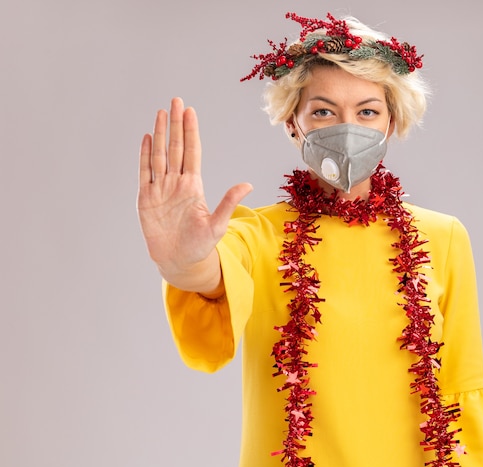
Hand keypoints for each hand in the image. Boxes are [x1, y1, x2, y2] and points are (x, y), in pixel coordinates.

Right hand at [137, 97, 252, 291]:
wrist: (179, 261)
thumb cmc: (200, 245)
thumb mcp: (217, 224)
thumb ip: (228, 202)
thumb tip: (248, 185)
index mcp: (193, 186)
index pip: (192, 152)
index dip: (190, 132)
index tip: (190, 112)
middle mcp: (177, 183)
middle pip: (175, 147)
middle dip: (175, 124)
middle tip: (176, 101)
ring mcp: (160, 189)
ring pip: (160, 155)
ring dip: (160, 134)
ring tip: (161, 113)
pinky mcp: (146, 198)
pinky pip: (145, 172)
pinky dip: (145, 155)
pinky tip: (147, 138)